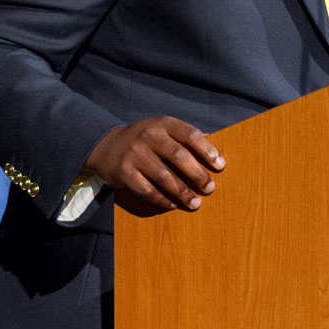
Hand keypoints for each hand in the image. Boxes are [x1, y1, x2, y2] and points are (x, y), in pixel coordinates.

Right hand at [86, 116, 225, 211]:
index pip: (190, 134)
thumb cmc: (147, 140)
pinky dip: (161, 199)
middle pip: (178, 156)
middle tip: (210, 188)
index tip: (220, 165)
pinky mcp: (124, 173)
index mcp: (164, 124)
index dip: (207, 150)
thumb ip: (186, 138)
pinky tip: (173, 204)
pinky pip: (146, 189)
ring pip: (163, 176)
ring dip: (182, 192)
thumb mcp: (165, 130)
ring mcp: (135, 155)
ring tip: (195, 203)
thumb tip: (216, 151)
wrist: (107, 146)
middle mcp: (149, 137)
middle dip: (197, 174)